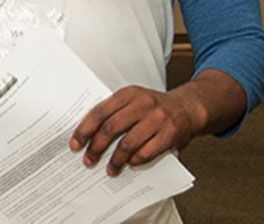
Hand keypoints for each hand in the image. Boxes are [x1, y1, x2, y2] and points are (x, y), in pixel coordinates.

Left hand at [69, 85, 206, 175]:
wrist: (188, 108)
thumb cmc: (153, 107)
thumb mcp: (133, 100)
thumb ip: (114, 112)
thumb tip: (87, 135)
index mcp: (128, 94)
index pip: (99, 112)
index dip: (84, 130)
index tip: (75, 144)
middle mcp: (142, 104)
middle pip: (111, 128)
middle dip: (97, 147)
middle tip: (88, 160)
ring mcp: (157, 119)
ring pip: (128, 143)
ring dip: (116, 160)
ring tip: (109, 169)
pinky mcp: (170, 134)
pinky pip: (147, 152)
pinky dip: (135, 161)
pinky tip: (130, 165)